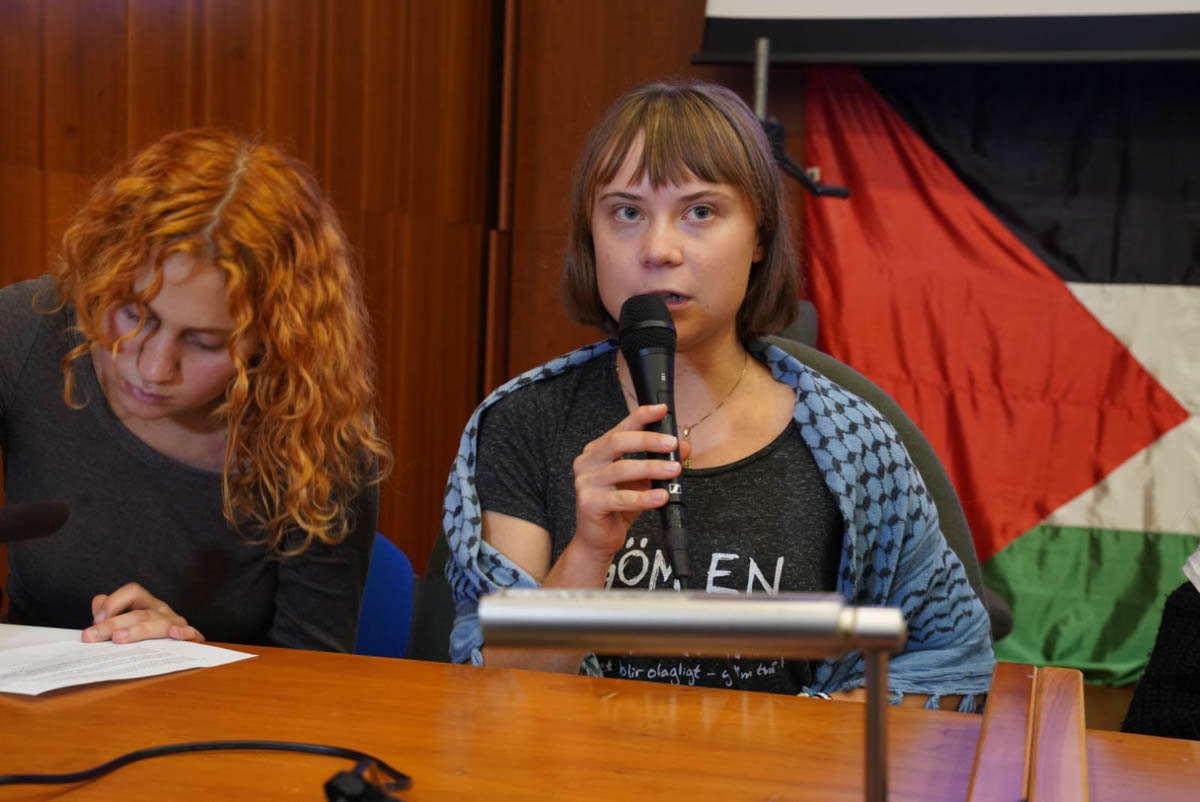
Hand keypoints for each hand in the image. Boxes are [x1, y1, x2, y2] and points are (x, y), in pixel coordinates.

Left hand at [82, 582, 204, 643]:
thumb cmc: (146, 632)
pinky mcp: (190, 637)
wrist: (179, 646)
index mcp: (146, 603)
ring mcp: (176, 622)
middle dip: (113, 624)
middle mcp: (161, 609)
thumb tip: (99, 600)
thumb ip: (111, 610)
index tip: (94, 621)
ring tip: (119, 638)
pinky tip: (176, 634)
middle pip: (138, 612)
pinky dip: (185, 632)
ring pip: (158, 623)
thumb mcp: (126, 619)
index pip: (132, 592)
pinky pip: (190, 632)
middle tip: (91, 636)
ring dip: (138, 630)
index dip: (113, 603)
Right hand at [570, 404, 690, 562]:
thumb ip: (659, 461)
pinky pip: (621, 498)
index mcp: (598, 451)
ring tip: (673, 469)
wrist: (598, 539)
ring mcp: (585, 482)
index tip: (662, 410)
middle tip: (672, 444)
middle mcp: (587, 462)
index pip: (621, 427)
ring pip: (622, 469)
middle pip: (618, 442)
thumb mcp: (643, 480)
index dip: (642, 416)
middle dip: (649, 441)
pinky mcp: (589, 503)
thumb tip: (683, 447)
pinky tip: (660, 496)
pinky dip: (644, 497)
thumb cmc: (617, 507)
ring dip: (652, 468)